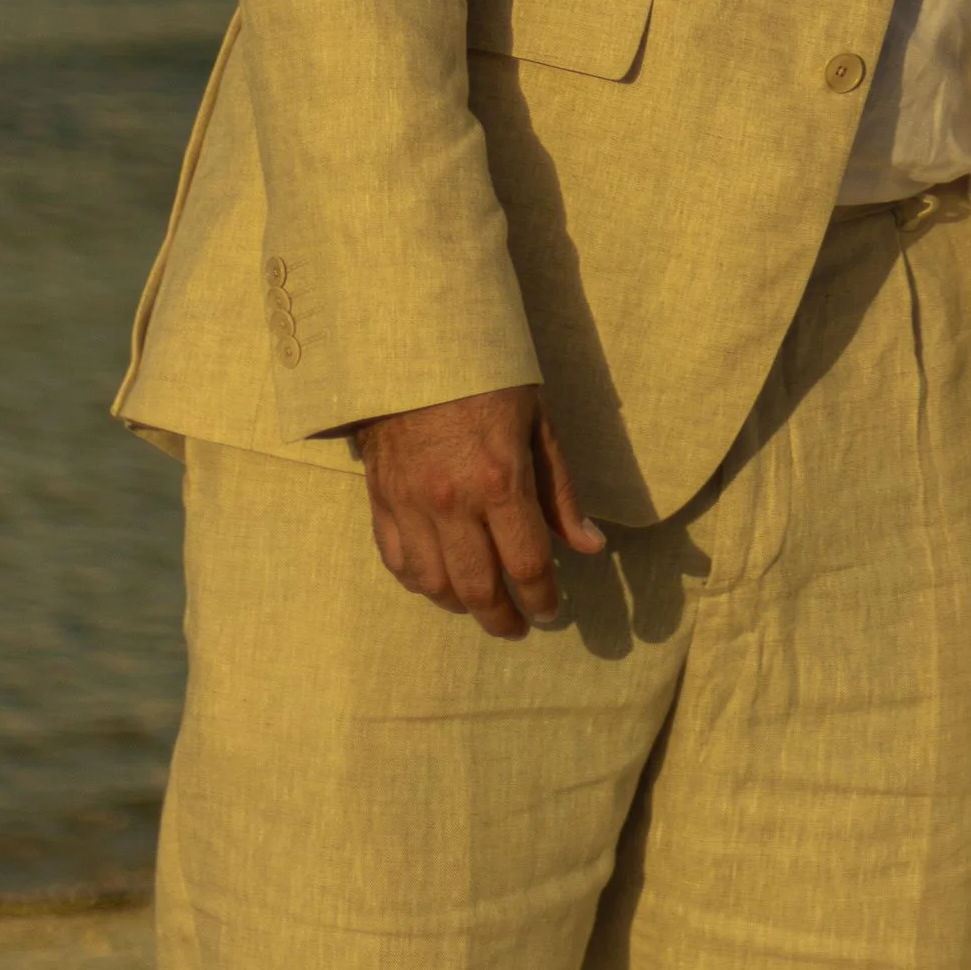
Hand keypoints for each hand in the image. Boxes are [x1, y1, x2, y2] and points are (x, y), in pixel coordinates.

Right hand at [357, 384, 604, 637]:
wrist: (415, 342)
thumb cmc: (489, 374)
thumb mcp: (539, 421)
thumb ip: (560, 491)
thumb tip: (589, 546)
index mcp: (500, 481)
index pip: (526, 564)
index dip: (543, 599)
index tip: (551, 613)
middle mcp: (452, 504)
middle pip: (478, 589)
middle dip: (503, 618)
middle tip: (519, 627)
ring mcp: (411, 505)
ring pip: (433, 586)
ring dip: (461, 606)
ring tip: (482, 607)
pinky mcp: (381, 500)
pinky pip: (397, 562)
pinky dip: (420, 582)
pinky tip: (439, 582)